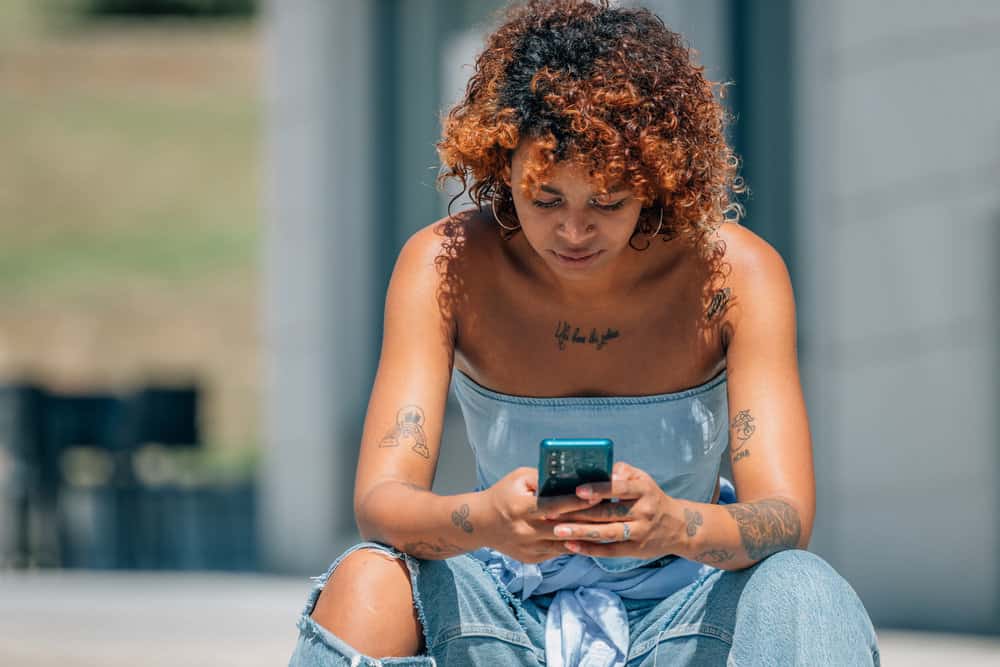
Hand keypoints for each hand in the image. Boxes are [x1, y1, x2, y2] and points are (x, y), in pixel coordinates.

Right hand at [483, 466, 601, 562]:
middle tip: (611, 512)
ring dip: (586, 536)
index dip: (577, 501)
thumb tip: (570, 478)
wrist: (480, 524)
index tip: (598, 494)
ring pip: (565, 544)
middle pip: (564, 528)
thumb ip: (542, 478)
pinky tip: (590, 537)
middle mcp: (526, 531)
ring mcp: (529, 548)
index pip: (555, 505)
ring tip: (608, 527)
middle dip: (589, 520)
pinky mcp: (532, 558)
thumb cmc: (503, 495)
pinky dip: (574, 544)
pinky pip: (559, 552)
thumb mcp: (518, 479)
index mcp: (521, 508)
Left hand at [544, 461, 684, 559]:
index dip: (598, 489)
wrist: (679, 527)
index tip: (577, 490)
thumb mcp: (643, 479)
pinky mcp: (635, 550)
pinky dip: (589, 549)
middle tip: (552, 512)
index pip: (619, 488)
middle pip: (607, 513)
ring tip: (557, 530)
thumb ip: (622, 471)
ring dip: (580, 532)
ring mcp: (639, 533)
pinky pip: (609, 551)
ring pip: (606, 533)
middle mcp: (643, 512)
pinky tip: (571, 546)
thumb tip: (600, 469)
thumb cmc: (651, 497)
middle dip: (578, 513)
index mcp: (643, 490)